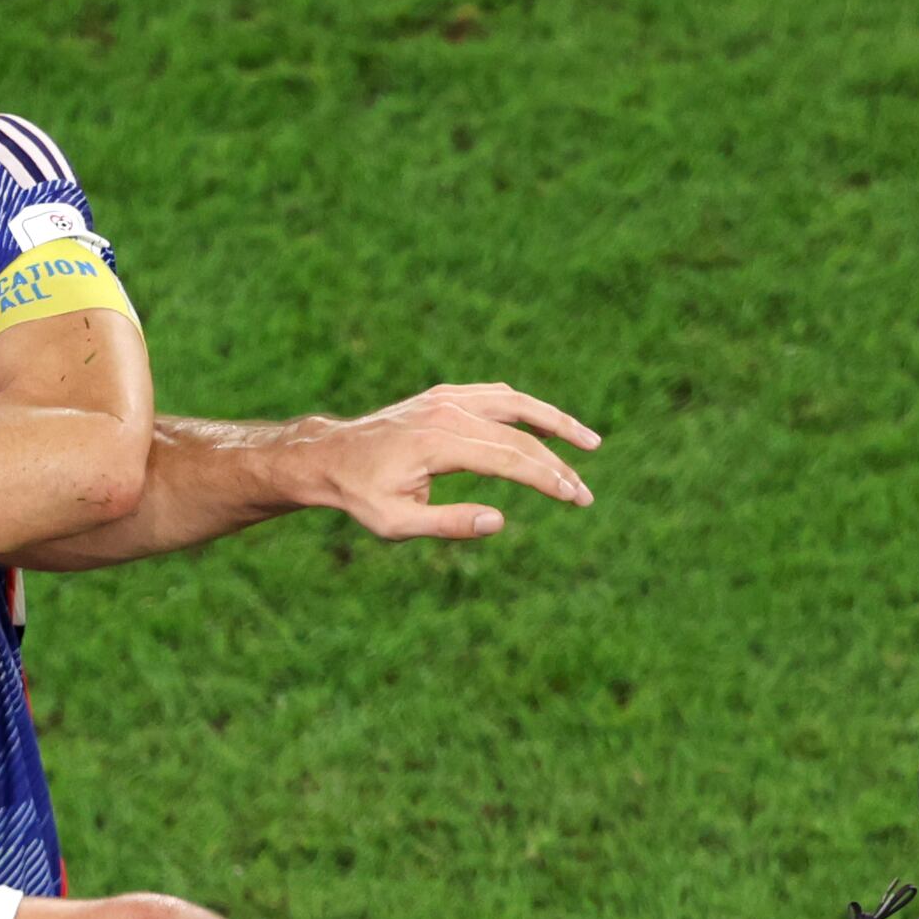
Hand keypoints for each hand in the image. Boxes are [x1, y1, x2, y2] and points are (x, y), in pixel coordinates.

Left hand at [308, 382, 600, 539]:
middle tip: (584, 496)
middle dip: (558, 465)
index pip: (510, 458)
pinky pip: (498, 397)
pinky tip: (547, 427)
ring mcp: (447, 397)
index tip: (575, 497)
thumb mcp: (396, 523)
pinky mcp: (445, 394)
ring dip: (555, 422)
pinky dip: (527, 410)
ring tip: (589, 442)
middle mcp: (447, 412)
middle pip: (520, 435)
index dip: (547, 479)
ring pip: (516, 403)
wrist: (329, 455)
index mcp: (438, 443)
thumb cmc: (360, 495)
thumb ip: (448, 524)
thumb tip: (499, 521)